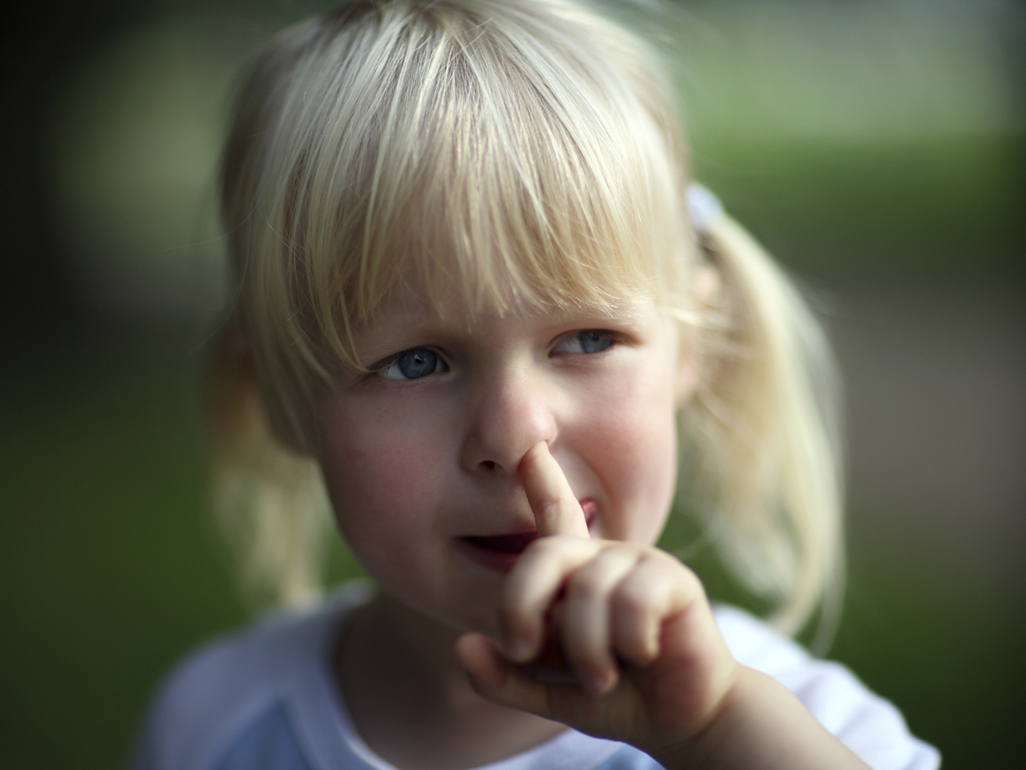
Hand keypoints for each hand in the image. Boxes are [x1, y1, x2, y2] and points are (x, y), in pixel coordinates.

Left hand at [455, 442, 738, 761]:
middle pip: (545, 554)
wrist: (679, 719)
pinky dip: (628, 644)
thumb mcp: (546, 691)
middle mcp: (603, 556)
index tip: (529, 446)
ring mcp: (639, 562)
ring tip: (603, 679)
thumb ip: (503, 676)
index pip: (554, 513)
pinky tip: (643, 656)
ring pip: (588, 591)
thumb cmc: (614, 696)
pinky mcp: (674, 580)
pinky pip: (632, 603)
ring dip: (587, 652)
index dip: (541, 479)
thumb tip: (462, 647)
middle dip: (521, 603)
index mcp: (574, 572)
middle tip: (522, 651)